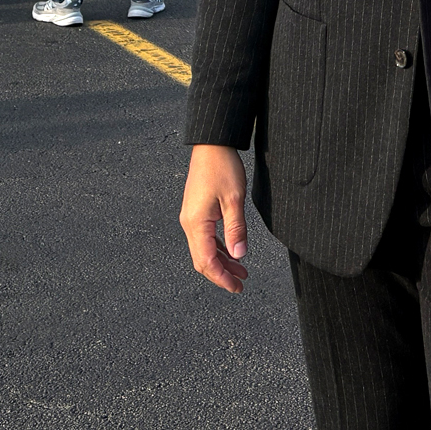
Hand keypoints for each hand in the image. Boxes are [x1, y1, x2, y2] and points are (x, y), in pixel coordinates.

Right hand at [180, 144, 249, 292]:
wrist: (212, 144)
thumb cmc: (222, 167)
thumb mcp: (235, 199)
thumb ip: (236, 229)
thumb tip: (239, 256)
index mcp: (196, 222)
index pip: (207, 261)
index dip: (222, 277)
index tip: (237, 287)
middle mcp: (189, 223)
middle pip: (202, 259)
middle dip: (221, 274)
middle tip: (241, 283)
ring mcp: (191, 217)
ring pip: (204, 249)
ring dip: (221, 261)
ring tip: (241, 271)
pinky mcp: (196, 211)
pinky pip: (205, 237)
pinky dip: (218, 248)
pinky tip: (232, 252)